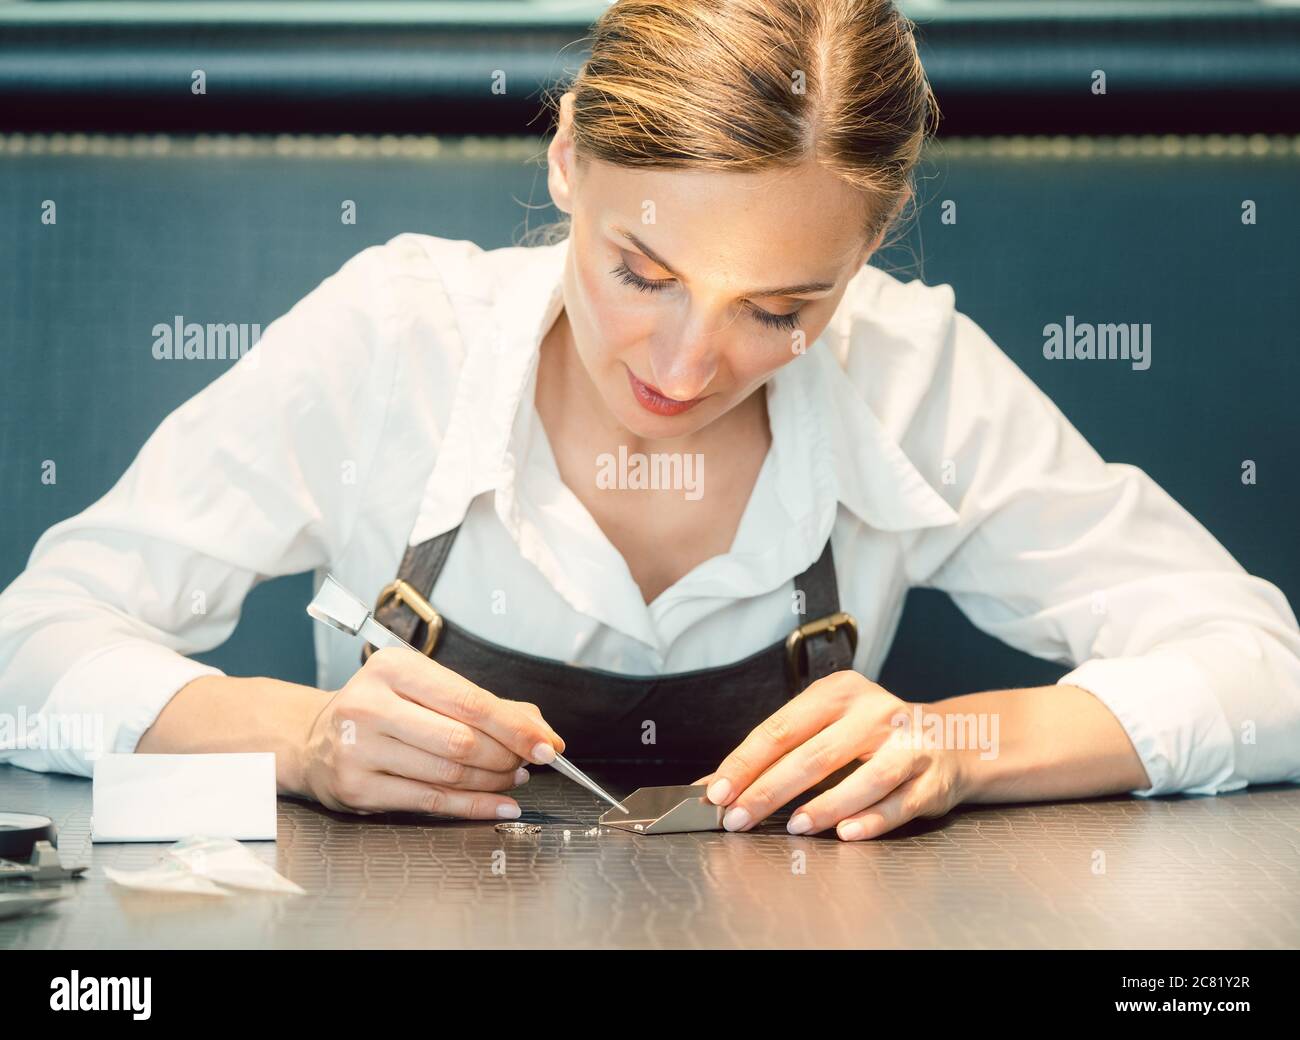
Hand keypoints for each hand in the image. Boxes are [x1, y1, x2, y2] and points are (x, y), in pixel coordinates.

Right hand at [300, 645, 564, 818]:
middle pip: (461, 740)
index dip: (516, 727)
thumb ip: (483, 703)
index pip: (470, 701)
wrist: (314, 738)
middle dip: (507, 756)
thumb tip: (538, 729)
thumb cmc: (381, 709)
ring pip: (448, 773)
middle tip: (529, 763)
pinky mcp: (356, 789)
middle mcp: (370, 705)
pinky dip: (473, 806)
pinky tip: (499, 804)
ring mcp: (359, 749)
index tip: (547, 743)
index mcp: (393, 668)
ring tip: (513, 778)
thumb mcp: (424, 688)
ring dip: (493, 781)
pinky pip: (430, 801)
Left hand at [695, 671, 965, 839]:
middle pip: (814, 755)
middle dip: (770, 791)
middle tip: (738, 818)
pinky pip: (898, 802)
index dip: (745, 763)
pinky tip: (845, 834)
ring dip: (825, 806)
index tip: (717, 792)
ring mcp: (907, 743)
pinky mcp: (931, 777)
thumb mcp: (824, 729)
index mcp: (838, 692)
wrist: (948, 739)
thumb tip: (712, 786)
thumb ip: (774, 756)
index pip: (780, 728)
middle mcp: (874, 711)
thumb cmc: (869, 737)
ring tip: (793, 827)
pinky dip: (871, 820)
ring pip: (863, 778)